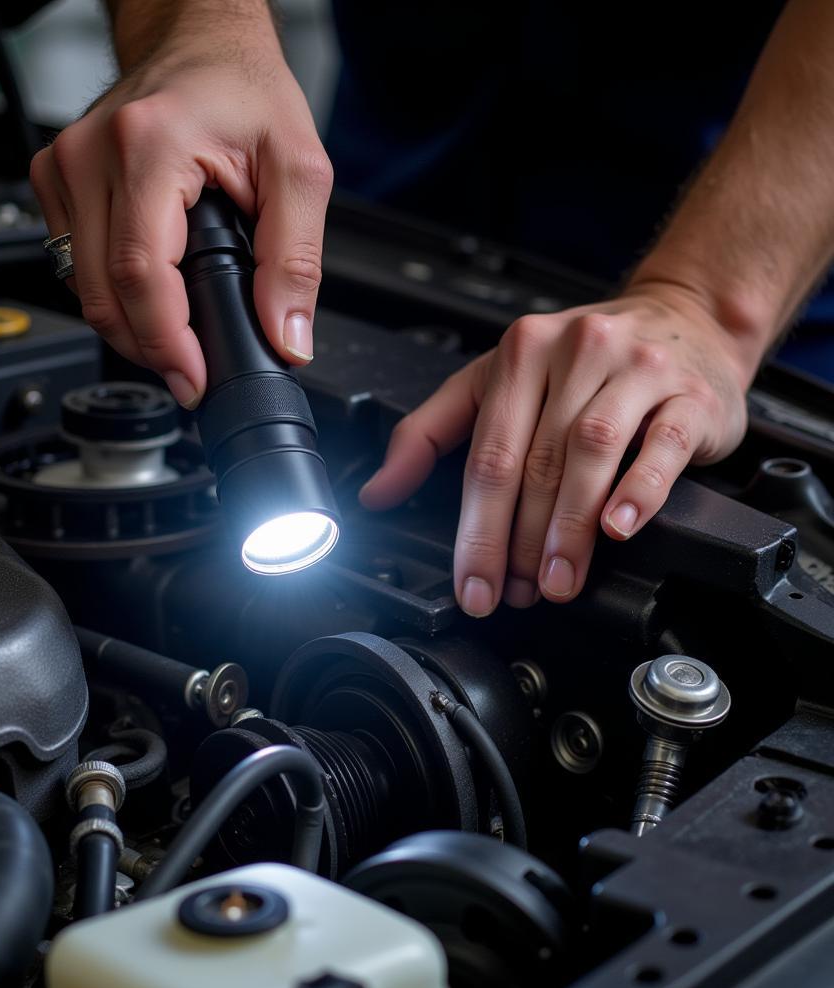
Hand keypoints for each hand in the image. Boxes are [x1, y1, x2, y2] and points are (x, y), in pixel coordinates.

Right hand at [28, 22, 331, 407]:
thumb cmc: (245, 90)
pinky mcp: (55, 179)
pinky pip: (74, 266)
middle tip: (191, 373)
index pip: (142, 274)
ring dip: (129, 328)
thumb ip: (297, 260)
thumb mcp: (299, 170)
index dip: (166, 343)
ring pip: (82, 288)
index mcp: (149, 146)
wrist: (200, 40)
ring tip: (177, 340)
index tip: (194, 379)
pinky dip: (112, 297)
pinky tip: (150, 300)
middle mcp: (91, 155)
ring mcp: (64, 166)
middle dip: (149, 349)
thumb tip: (287, 336)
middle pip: (103, 294)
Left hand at [359, 283, 754, 614]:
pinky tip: (618, 528)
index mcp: (521, 353)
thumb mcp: (496, 380)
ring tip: (557, 579)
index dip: (476, 527)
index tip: (472, 582)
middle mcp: (577, 352)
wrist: (686, 317)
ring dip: (569, 527)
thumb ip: (430, 433)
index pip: (488, 453)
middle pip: (536, 461)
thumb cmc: (583, 361)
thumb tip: (377, 491)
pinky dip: (638, 490)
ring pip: (591, 452)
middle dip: (519, 539)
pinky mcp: (690, 393)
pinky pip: (662, 444)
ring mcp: (637, 369)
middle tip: (515, 592)